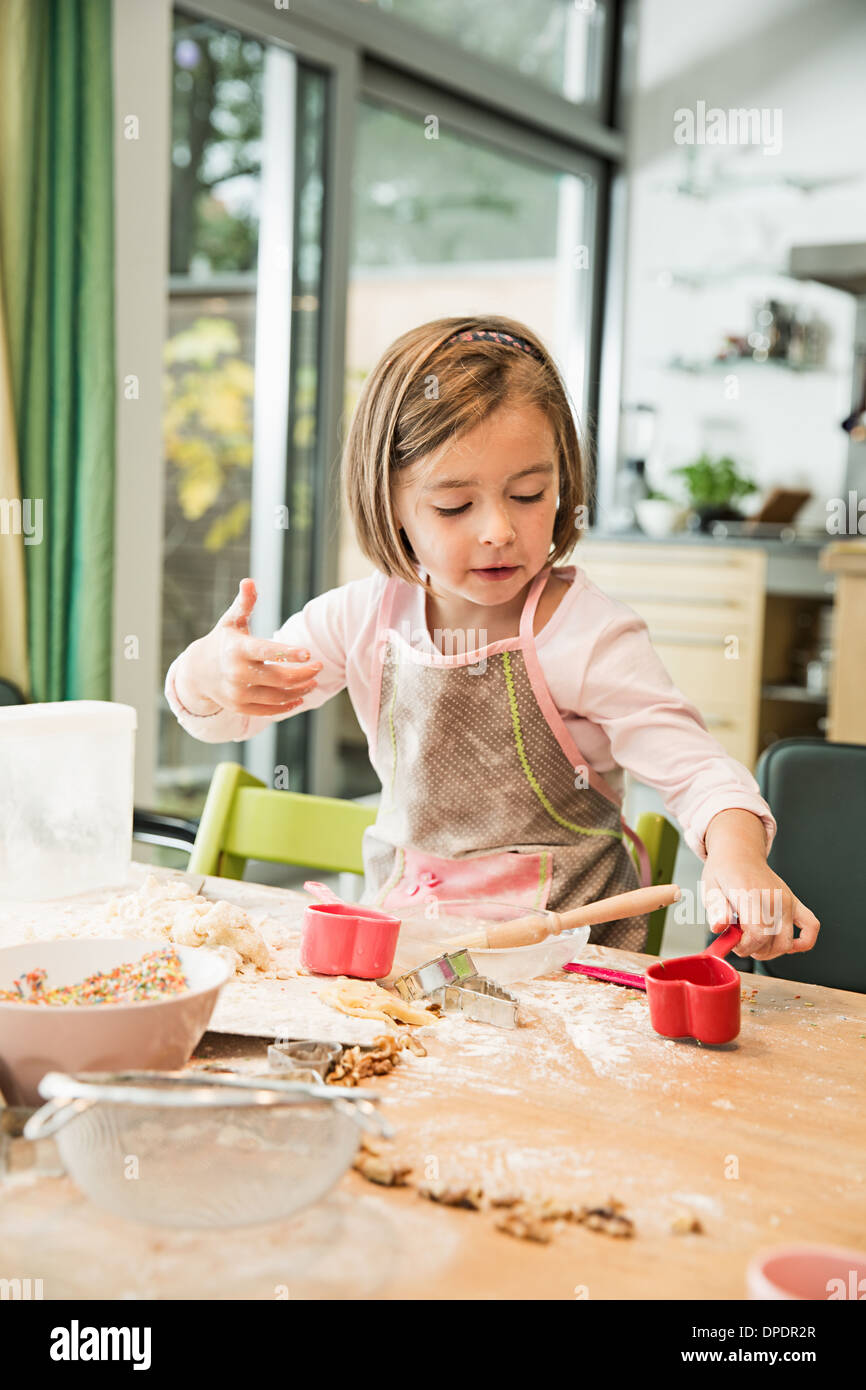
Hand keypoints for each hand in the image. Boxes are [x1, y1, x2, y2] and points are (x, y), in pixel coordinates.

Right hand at [176, 578, 322, 717]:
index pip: (267, 652)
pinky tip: (300, 698)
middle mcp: (237, 673)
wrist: (197, 672)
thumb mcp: (231, 621)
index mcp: (237, 649)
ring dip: (300, 690)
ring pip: (277, 696)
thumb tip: (249, 581)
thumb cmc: (222, 641)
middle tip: (319, 667)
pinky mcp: (240, 708)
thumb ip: (244, 603)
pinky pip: (268, 711)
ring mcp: (238, 693)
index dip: (288, 653)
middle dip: (303, 673)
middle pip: (279, 678)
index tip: (309, 653)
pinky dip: (286, 706)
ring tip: (313, 681)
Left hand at [701, 853, 820, 960]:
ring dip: (770, 950)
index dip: (744, 946)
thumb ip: (715, 909)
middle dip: (753, 950)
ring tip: (754, 939)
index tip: (732, 941)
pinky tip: (786, 945)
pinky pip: (811, 926)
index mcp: (751, 894)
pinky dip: (803, 942)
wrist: (739, 853)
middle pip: (773, 942)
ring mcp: (787, 900)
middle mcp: (774, 898)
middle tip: (739, 939)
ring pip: (787, 942)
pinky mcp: (794, 902)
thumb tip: (719, 927)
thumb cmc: (725, 870)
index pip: (758, 934)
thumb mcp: (710, 887)